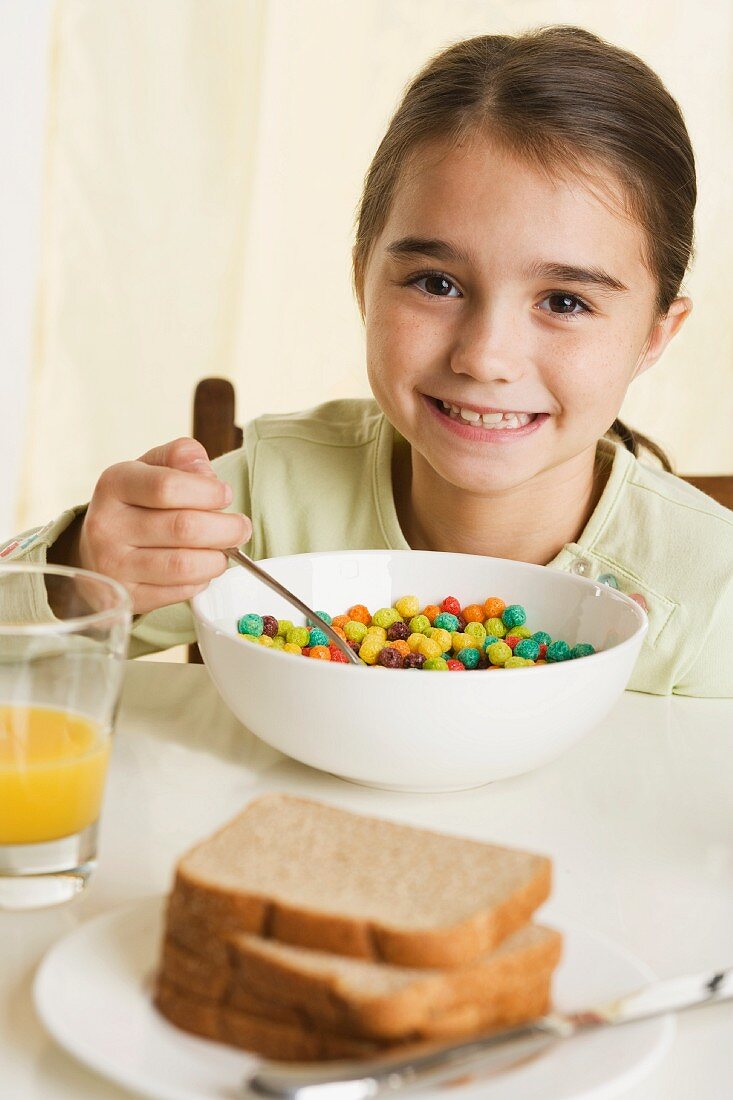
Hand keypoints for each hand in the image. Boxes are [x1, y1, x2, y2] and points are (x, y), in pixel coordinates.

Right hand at [76, 438, 249, 613]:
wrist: (96, 549)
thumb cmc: (136, 503)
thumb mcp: (151, 468)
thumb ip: (181, 457)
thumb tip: (208, 475)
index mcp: (115, 484)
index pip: (168, 486)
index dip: (208, 492)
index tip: (225, 495)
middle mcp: (107, 525)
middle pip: (184, 528)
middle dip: (226, 529)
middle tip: (240, 528)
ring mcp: (114, 566)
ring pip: (184, 565)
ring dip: (218, 558)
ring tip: (224, 550)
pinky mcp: (129, 596)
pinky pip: (180, 592)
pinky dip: (202, 580)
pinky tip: (201, 568)